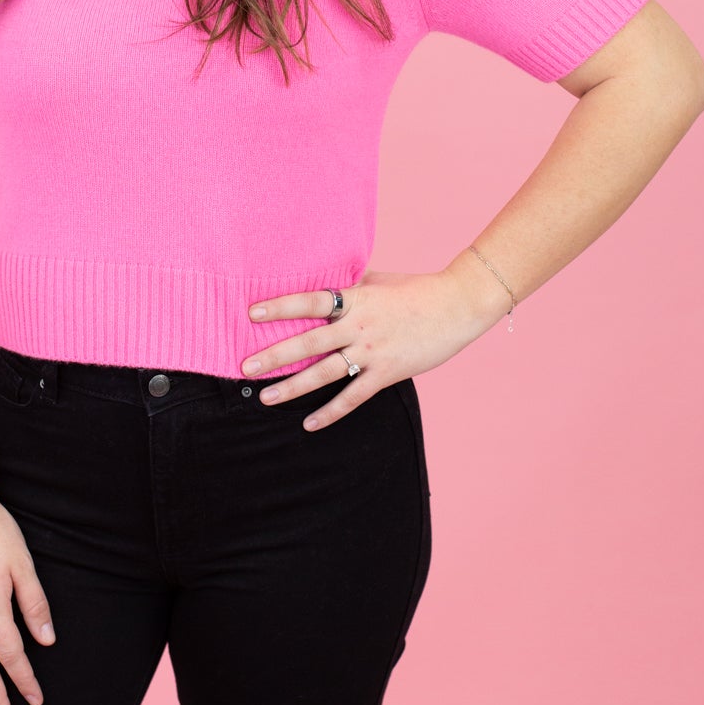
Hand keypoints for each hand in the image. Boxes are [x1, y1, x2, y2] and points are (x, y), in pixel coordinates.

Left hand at [242, 265, 504, 431]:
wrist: (458, 305)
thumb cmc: (418, 290)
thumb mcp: (379, 281)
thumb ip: (351, 289)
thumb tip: (327, 290)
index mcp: (355, 299)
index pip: (310, 301)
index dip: (281, 307)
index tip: (252, 314)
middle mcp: (359, 326)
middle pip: (309, 342)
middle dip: (274, 355)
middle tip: (245, 367)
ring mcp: (372, 351)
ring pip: (325, 373)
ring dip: (293, 387)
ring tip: (266, 398)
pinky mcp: (387, 372)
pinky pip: (353, 396)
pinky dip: (331, 411)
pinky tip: (309, 423)